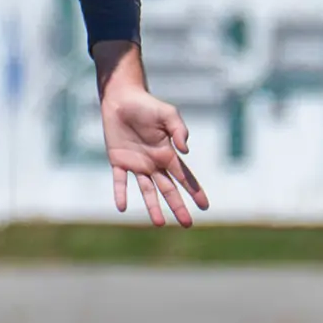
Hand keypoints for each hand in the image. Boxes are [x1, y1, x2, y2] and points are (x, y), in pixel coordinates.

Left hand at [96, 53, 207, 228]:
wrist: (122, 99)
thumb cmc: (148, 105)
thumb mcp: (168, 114)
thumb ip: (179, 130)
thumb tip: (185, 151)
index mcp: (168, 153)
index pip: (184, 177)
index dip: (195, 191)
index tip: (205, 207)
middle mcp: (154, 163)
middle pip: (169, 189)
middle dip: (178, 206)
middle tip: (187, 224)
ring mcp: (136, 164)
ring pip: (147, 190)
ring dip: (153, 206)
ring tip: (159, 223)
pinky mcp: (118, 160)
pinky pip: (120, 181)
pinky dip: (121, 193)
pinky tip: (122, 207)